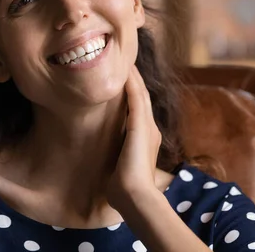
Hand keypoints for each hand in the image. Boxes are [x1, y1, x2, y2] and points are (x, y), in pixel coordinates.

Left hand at [106, 65, 162, 211]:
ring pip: (140, 93)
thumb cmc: (124, 187)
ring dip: (133, 76)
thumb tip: (104, 157)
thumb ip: (116, 157)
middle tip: (126, 59)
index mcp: (145, 137)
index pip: (139, 108)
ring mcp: (147, 126)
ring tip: (126, 58)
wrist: (135, 196)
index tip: (123, 76)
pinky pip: (137, 98)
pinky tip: (126, 71)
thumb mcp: (120, 167)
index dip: (133, 90)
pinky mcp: (141, 126)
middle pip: (142, 96)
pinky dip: (132, 84)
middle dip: (134, 78)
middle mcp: (150, 129)